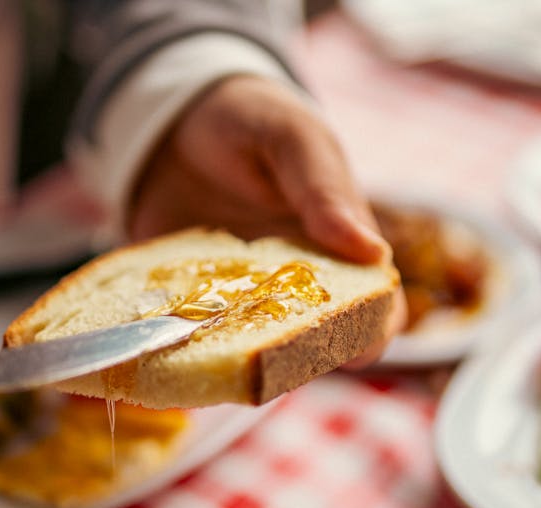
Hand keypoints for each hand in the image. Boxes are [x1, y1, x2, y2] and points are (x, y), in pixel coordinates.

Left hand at [129, 75, 400, 359]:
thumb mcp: (292, 138)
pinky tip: (166, 334)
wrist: (172, 118)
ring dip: (235, 356)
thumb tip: (374, 253)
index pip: (374, 308)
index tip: (354, 348)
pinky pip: (193, 331)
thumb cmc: (250, 119)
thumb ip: (325, 190)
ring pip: (251, 348)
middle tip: (266, 352)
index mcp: (336, 248)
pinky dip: (183, 339)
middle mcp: (293, 282)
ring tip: (214, 344)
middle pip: (312, 342)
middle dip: (293, 357)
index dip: (372, 333)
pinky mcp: (190, 297)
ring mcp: (240, 294)